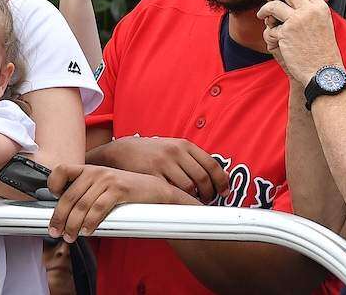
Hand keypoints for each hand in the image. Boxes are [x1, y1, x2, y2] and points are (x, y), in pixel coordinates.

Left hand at [47, 163, 195, 241]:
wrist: (154, 190)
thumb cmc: (125, 192)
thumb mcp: (102, 186)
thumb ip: (86, 192)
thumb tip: (66, 211)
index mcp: (88, 169)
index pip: (61, 170)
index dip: (53, 184)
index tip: (51, 200)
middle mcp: (95, 172)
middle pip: (69, 196)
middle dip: (59, 217)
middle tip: (55, 231)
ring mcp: (107, 180)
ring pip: (82, 205)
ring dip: (73, 225)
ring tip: (70, 236)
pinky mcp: (119, 190)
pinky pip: (99, 208)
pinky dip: (90, 222)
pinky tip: (87, 231)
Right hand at [88, 135, 228, 202]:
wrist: (121, 150)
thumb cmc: (152, 152)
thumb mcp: (174, 148)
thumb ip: (195, 159)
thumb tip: (221, 177)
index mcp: (184, 144)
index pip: (212, 164)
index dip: (221, 181)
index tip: (224, 191)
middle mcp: (175, 152)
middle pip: (203, 178)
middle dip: (209, 193)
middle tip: (206, 199)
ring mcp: (163, 163)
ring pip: (189, 187)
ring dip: (193, 198)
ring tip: (191, 201)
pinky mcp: (151, 174)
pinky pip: (171, 191)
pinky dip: (178, 199)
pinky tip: (178, 200)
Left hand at [258, 0, 342, 85]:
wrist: (324, 72)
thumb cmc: (322, 49)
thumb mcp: (322, 24)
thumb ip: (312, 8)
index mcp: (319, 6)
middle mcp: (309, 10)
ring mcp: (297, 20)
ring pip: (272, 5)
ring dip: (265, 11)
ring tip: (264, 18)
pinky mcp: (286, 32)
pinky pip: (270, 27)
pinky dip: (270, 34)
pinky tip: (278, 43)